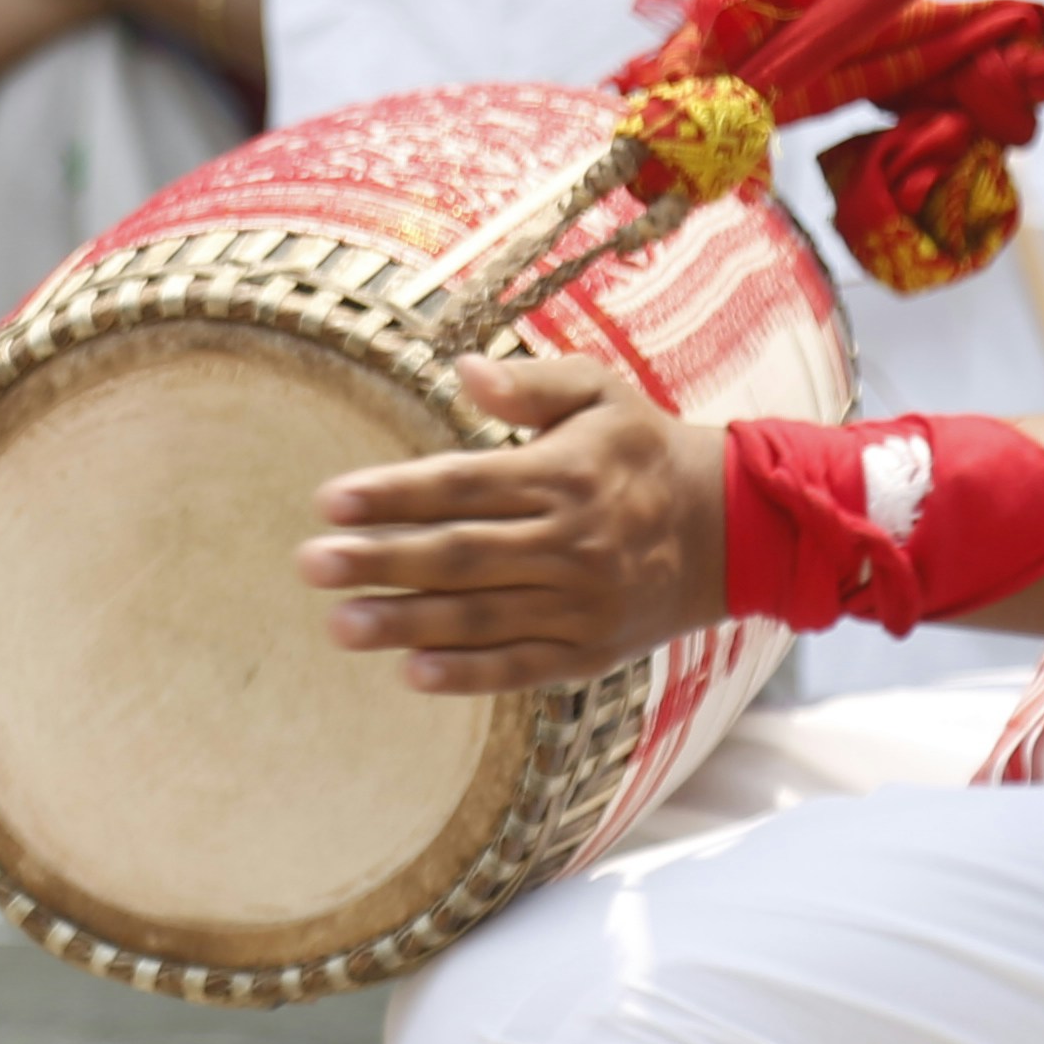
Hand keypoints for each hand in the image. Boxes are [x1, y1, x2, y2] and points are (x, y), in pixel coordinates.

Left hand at [296, 346, 723, 692]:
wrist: (734, 529)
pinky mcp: (590, 650)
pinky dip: (467, 673)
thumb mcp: (601, 393)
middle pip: (459, 554)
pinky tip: (410, 673)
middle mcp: (569, 541)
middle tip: (309, 563)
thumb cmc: (644, 451)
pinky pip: (521, 665)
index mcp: (562, 474)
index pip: (461, 485)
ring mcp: (580, 602)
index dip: (393, 494)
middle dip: (379, 559)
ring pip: (481, 615)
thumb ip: (532, 382)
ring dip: (405, 622)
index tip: (327, 501)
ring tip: (338, 625)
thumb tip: (463, 370)